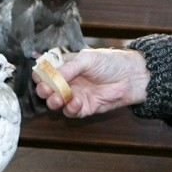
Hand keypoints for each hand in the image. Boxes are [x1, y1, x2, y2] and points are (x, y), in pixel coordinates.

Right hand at [32, 48, 149, 117]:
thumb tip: (53, 76)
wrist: (131, 77)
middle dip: (44, 90)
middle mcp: (68, 81)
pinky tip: (76, 102)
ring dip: (54, 101)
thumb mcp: (88, 59)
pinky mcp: (84, 108)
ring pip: (56, 102)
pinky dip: (70, 109)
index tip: (40, 77)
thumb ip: (70, 68)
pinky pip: (71, 112)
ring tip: (58, 98)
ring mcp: (76, 95)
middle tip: (47, 90)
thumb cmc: (111, 63)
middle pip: (47, 89)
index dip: (40, 75)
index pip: (46, 72)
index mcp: (67, 66)